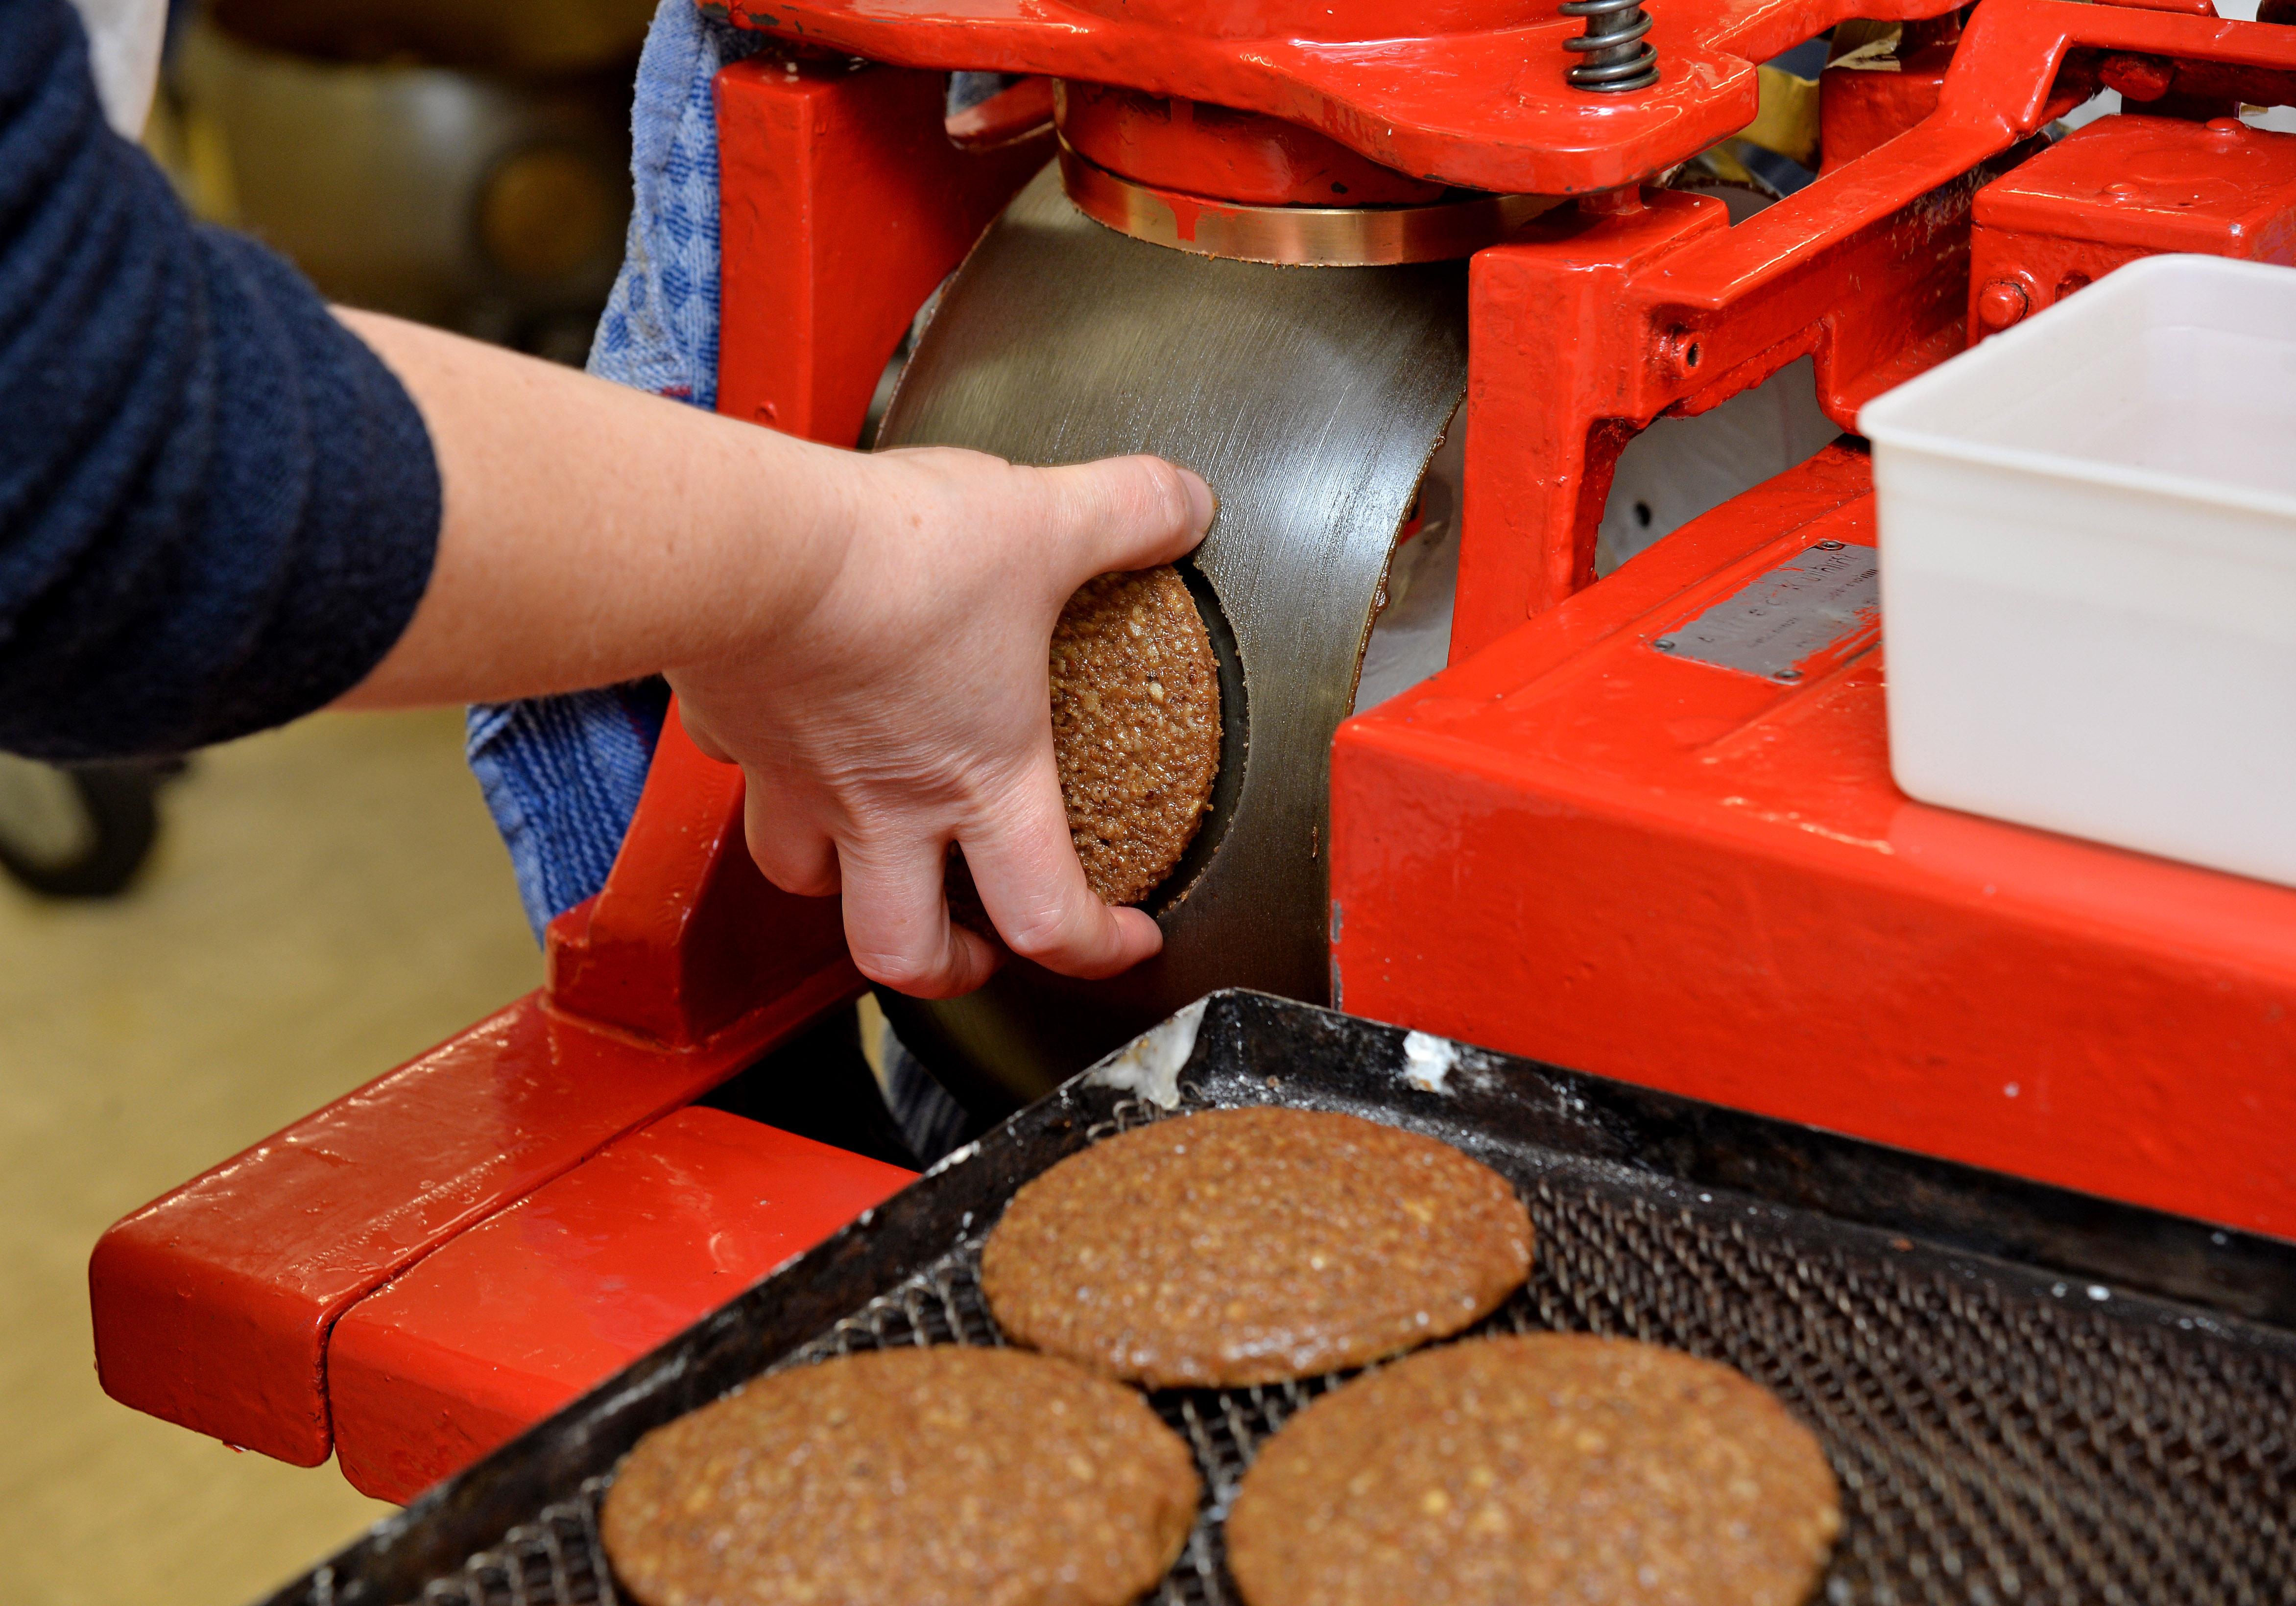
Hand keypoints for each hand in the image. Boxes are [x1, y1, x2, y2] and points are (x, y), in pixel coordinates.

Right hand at [670, 446, 1214, 999]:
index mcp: (980, 778)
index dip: (1094, 950)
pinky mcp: (733, 730)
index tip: (1122, 937)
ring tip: (874, 859)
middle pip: (903, 954)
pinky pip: (741, 777)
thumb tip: (1186, 504)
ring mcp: (797, 779)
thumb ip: (1129, 513)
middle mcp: (882, 803)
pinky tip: (783, 738)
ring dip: (844, 889)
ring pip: (808, 884)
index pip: (1045, 917)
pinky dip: (763, 776)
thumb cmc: (894, 559)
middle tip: (975, 944)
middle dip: (946, 969)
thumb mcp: (1045, 521)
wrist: (752, 544)